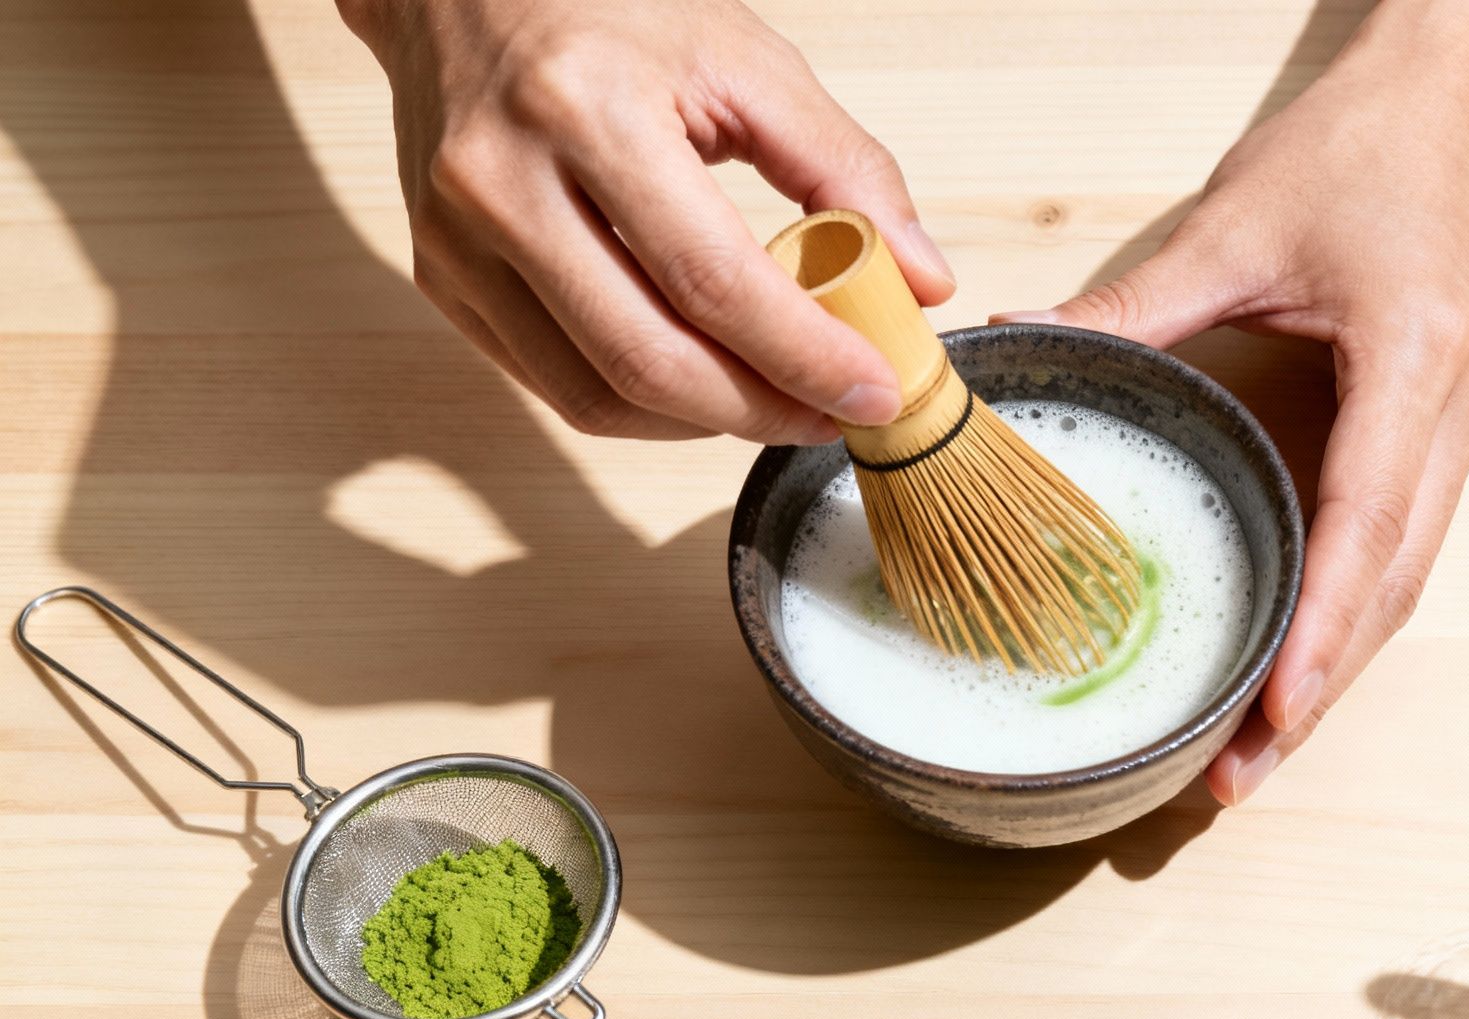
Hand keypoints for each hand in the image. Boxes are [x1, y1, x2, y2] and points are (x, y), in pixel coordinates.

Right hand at [338, 0, 954, 440]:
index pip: (712, 280)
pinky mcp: (442, 280)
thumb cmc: (604, 10)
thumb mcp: (744, 57)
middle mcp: (503, 182)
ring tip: (778, 403)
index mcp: (583, 108)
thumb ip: (844, 167)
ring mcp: (459, 241)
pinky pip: (556, 386)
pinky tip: (704, 385)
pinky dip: (643, 406)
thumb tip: (922, 278)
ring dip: (705, 424)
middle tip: (834, 415)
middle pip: (649, 359)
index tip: (875, 393)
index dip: (804, 355)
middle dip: (762, 411)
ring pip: (596, 395)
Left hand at [993, 1, 1468, 804]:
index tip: (1275, 710)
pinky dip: (1347, 607)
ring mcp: (1464, 426)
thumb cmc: (1366, 148)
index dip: (1323, 627)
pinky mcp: (1445, 426)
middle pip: (1394, 583)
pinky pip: (1399, 539)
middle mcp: (1458, 412)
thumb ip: (1133, 307)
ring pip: (1404, 576)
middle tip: (1239, 775)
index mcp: (1415, 362)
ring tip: (1259, 745)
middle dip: (1319, 686)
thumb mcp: (1234, 225)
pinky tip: (1295, 652)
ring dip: (1335, 664)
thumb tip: (1023, 348)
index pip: (1369, 522)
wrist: (1454, 104)